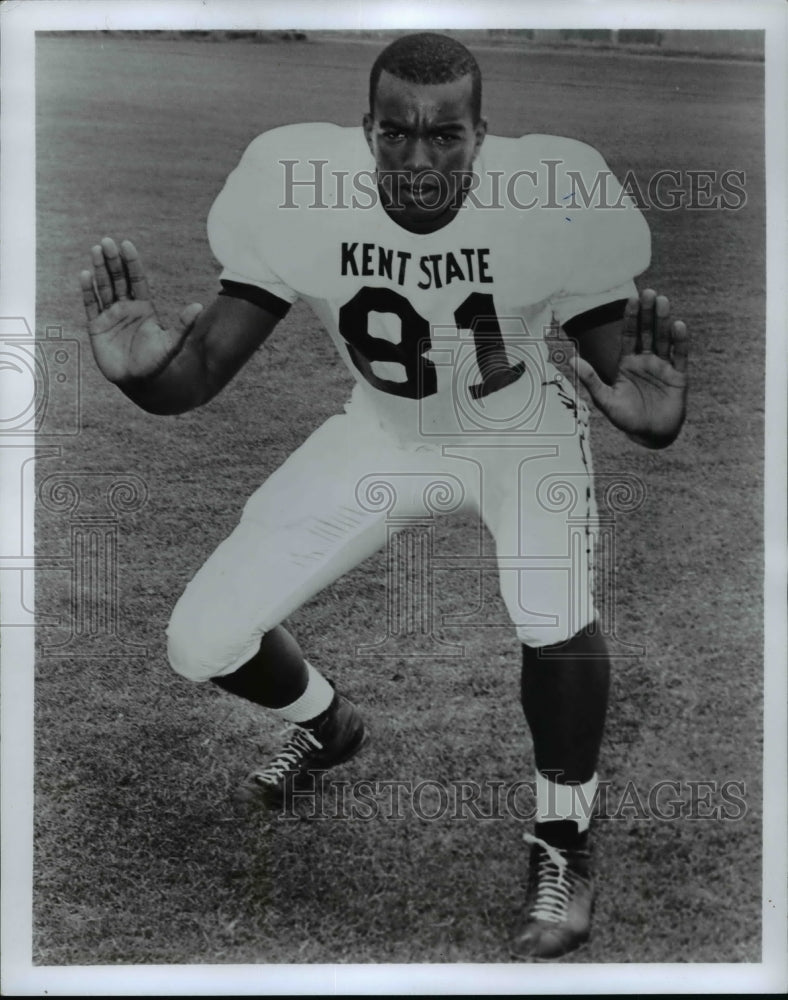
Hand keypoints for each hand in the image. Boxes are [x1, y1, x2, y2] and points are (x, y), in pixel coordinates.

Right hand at [80, 238, 202, 383]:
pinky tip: (85, 275)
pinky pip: (90, 305)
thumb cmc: (157, 363)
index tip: (127, 245)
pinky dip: (87, 290)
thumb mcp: (172, 343)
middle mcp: (126, 308)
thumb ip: (183, 325)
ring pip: (103, 288)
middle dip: (113, 261)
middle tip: (107, 241)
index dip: (132, 263)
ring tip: (95, 250)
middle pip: (118, 279)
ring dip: (99, 269)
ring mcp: (110, 316)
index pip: (137, 280)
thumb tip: (199, 307)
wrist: (139, 383)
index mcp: (143, 308)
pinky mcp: (96, 327)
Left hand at [570, 289, 687, 446]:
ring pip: (664, 339)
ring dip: (663, 321)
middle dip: (648, 313)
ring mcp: (663, 367)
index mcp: (628, 363)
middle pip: (648, 332)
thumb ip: (590, 379)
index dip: (630, 318)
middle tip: (649, 292)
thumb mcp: (605, 400)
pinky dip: (680, 342)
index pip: (629, 335)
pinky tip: (679, 326)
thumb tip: (571, 360)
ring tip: (663, 301)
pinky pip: (680, 356)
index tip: (631, 299)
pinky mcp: (678, 377)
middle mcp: (646, 361)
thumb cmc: (626, 419)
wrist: (650, 436)